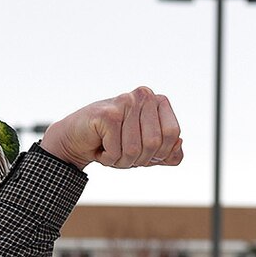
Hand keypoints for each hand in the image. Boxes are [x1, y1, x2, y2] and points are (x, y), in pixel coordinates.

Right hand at [41, 87, 183, 170]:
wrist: (75, 140)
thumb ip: (168, 153)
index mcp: (157, 101)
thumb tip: (179, 145)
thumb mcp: (145, 152)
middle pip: (154, 143)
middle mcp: (143, 96)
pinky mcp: (107, 114)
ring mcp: (125, 102)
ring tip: (108, 150)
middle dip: (137, 159)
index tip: (142, 153)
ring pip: (133, 150)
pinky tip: (98, 147)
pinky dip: (106, 158)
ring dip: (119, 160)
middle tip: (122, 153)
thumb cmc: (112, 143)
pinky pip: (115, 151)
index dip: (159, 153)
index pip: (173, 134)